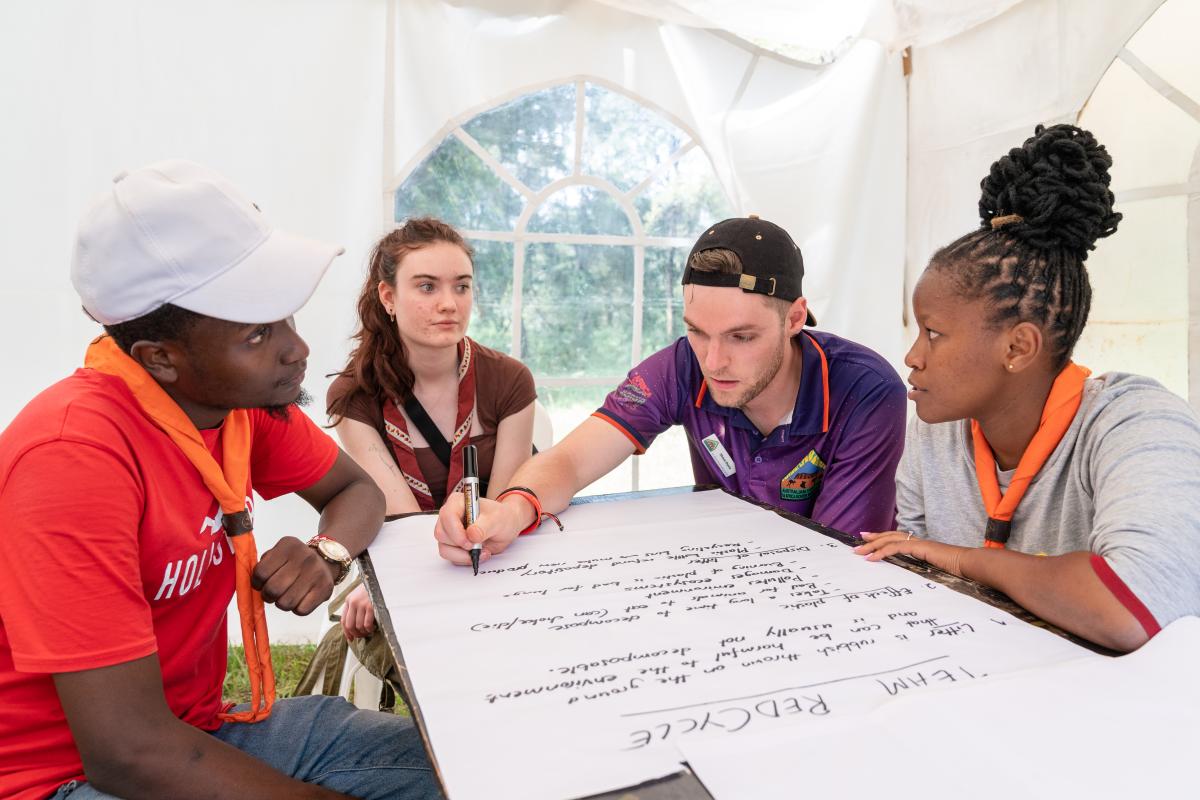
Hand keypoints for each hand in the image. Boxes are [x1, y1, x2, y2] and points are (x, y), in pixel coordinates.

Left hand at [252, 536, 335, 614]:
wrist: (326, 559)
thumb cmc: (294, 560)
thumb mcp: (279, 552)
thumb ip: (263, 564)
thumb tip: (253, 584)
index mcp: (288, 546)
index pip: (261, 572)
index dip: (256, 583)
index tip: (260, 584)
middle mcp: (304, 558)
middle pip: (273, 589)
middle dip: (267, 596)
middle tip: (271, 593)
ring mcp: (316, 574)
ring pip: (285, 603)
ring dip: (281, 603)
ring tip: (285, 596)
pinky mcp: (325, 589)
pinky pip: (301, 610)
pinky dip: (296, 609)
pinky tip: (299, 599)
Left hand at [340, 583, 374, 639]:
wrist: (382, 579)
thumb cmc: (372, 590)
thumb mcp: (359, 596)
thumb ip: (354, 608)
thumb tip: (353, 626)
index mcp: (349, 600)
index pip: (343, 620)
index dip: (346, 632)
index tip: (351, 638)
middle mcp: (353, 602)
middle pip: (349, 625)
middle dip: (355, 634)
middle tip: (362, 636)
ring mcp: (361, 604)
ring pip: (358, 626)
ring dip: (363, 632)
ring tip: (369, 631)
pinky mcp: (370, 606)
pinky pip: (366, 624)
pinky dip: (369, 629)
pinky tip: (373, 628)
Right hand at [433, 493, 525, 566]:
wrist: (505, 527)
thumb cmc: (500, 517)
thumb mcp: (497, 520)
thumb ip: (485, 527)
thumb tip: (471, 535)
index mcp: (457, 502)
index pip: (447, 516)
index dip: (456, 532)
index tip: (470, 542)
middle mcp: (449, 516)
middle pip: (441, 534)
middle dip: (460, 545)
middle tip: (477, 547)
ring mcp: (449, 531)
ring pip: (444, 548)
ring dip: (463, 555)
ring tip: (482, 552)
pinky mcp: (451, 545)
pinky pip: (451, 557)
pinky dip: (464, 559)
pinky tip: (479, 554)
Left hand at [853, 531, 969, 577]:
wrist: (970, 564)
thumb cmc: (957, 570)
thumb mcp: (936, 570)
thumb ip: (925, 570)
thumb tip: (914, 579)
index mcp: (921, 546)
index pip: (898, 538)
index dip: (883, 538)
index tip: (869, 540)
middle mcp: (918, 541)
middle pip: (891, 536)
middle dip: (874, 538)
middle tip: (859, 541)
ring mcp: (919, 543)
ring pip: (890, 540)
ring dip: (873, 545)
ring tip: (860, 551)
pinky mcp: (920, 547)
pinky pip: (897, 548)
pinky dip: (882, 552)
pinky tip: (872, 558)